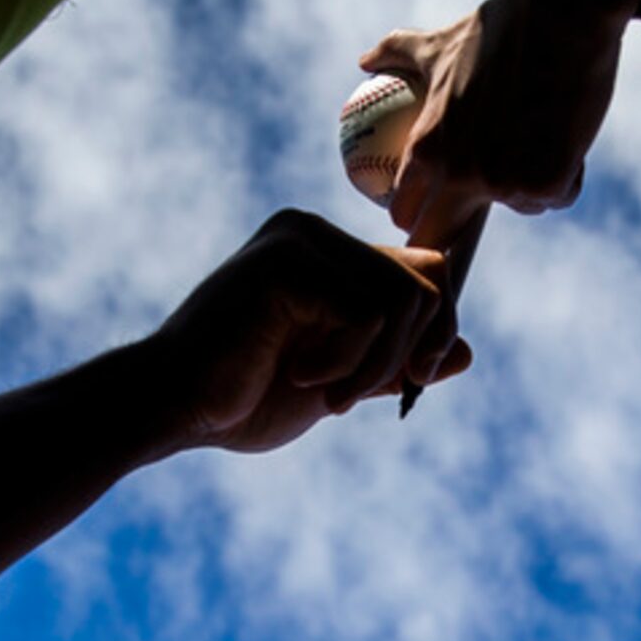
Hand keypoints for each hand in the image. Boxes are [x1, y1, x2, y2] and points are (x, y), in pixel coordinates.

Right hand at [143, 210, 471, 453]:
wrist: (172, 408)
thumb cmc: (243, 398)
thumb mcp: (341, 383)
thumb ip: (397, 363)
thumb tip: (469, 352)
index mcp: (328, 253)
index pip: (425, 271)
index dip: (436, 331)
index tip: (409, 382)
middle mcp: (316, 232)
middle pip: (426, 279)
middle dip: (412, 352)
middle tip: (356, 398)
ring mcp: (300, 238)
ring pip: (404, 297)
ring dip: (377, 364)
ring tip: (329, 397)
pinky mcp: (287, 259)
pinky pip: (367, 312)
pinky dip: (347, 361)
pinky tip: (301, 377)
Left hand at [360, 0, 640, 252]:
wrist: (558, 15)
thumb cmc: (497, 28)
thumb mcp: (439, 43)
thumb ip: (397, 54)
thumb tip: (364, 61)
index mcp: (427, 149)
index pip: (405, 211)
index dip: (414, 218)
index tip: (426, 215)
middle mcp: (460, 174)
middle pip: (442, 236)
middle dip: (453, 238)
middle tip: (472, 223)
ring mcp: (505, 183)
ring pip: (519, 206)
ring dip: (528, 186)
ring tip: (538, 139)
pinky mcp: (548, 182)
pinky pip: (556, 195)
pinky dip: (565, 173)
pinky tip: (567, 138)